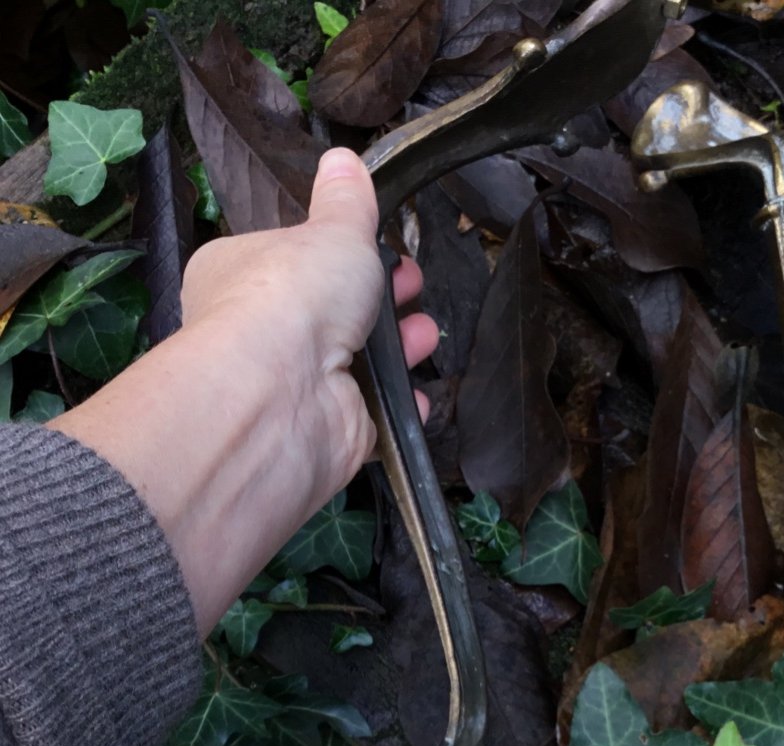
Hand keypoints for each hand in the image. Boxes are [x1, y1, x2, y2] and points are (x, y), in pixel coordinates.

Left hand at [179, 147, 438, 503]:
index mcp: (240, 273)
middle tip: (413, 284)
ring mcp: (294, 386)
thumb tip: (342, 158)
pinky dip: (397, 406)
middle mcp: (260, 333)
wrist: (284, 393)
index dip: (341, 253)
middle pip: (332, 312)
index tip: (383, 247)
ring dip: (397, 349)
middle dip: (380, 299)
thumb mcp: (333, 231)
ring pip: (355, 365)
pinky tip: (419, 393)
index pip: (294, 258)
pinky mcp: (325, 431)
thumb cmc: (294, 296)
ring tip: (427, 333)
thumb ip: (347, 202)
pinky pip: (370, 416)